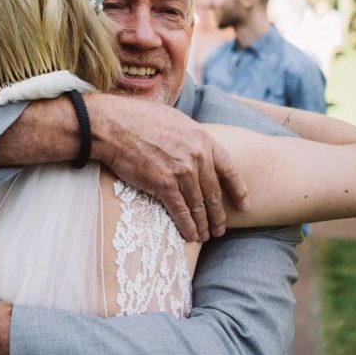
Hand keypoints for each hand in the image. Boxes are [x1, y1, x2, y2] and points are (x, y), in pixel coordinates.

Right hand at [90, 95, 249, 241]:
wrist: (113, 125)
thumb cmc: (137, 118)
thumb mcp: (174, 120)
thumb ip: (189, 136)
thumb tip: (192, 145)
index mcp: (202, 139)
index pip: (229, 169)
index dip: (238, 190)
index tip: (243, 205)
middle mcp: (197, 157)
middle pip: (214, 192)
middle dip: (219, 214)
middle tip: (220, 228)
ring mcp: (182, 172)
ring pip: (199, 205)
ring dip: (204, 224)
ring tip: (206, 236)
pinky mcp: (164, 185)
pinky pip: (181, 211)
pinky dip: (188, 226)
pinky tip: (191, 236)